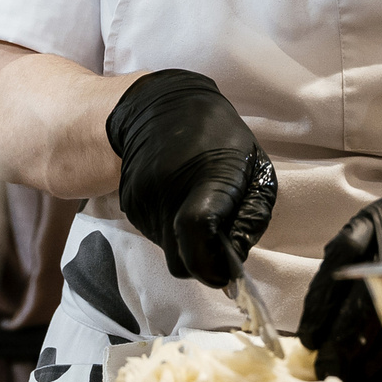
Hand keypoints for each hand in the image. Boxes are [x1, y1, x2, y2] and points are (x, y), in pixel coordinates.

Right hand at [105, 70, 276, 287]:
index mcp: (206, 178)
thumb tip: (236, 258)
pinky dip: (170, 230)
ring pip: (167, 250)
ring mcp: (143, 199)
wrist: (158, 107)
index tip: (225, 274)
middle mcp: (167, 192)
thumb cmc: (219, 136)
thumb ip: (252, 216)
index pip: (197, 231)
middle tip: (217, 240)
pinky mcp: (128, 205)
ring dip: (186, 243)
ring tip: (196, 205)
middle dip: (202, 262)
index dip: (211, 264)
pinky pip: (154, 235)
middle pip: (180, 259)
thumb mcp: (254, 166)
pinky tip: (178, 200)